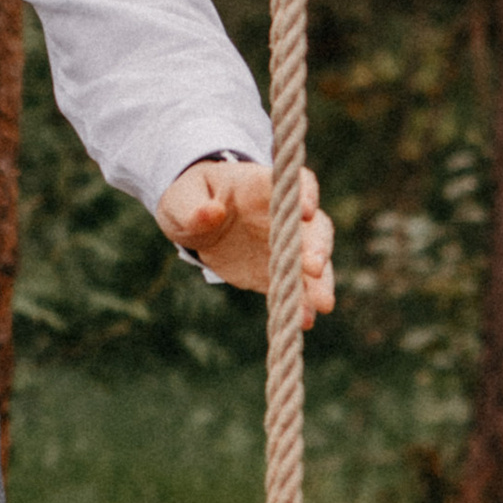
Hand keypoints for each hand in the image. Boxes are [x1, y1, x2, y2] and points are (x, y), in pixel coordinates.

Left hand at [155, 158, 335, 324]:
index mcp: (260, 186)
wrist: (195, 221)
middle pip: (313, 225)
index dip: (303, 193)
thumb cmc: (190, 199)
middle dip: (316, 245)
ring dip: (320, 281)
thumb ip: (193, 207)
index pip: (291, 182)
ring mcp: (287, 244)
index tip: (306, 210)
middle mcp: (283, 214)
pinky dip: (302, 303)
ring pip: (314, 259)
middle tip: (314, 266)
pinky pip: (296, 286)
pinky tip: (305, 320)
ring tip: (322, 304)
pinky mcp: (279, 271)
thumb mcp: (181, 199)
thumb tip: (211, 213)